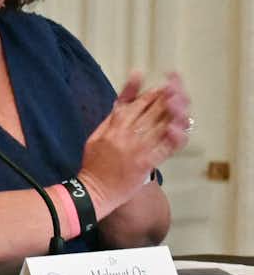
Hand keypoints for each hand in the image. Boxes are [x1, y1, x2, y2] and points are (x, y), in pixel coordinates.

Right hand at [81, 72, 188, 207]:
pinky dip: (175, 137)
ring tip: (182, 102)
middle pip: (151, 110)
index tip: (163, 85)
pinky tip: (181, 128)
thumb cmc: (94, 165)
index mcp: (113, 126)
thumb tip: (122, 103)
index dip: (152, 92)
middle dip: (167, 96)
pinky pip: (165, 148)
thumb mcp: (95, 136)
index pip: (135, 103)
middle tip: (178, 88)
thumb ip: (110, 119)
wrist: (93, 190)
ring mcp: (137, 148)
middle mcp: (126, 133)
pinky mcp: (146, 163)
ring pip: (161, 124)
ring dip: (174, 112)